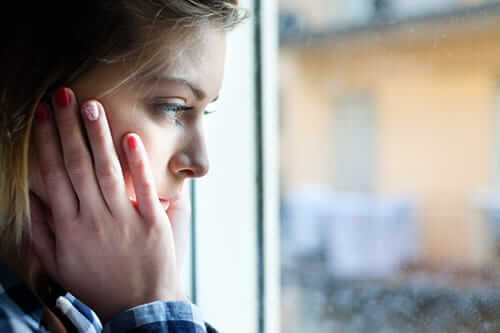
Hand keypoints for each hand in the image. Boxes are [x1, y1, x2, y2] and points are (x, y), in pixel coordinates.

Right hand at [29, 87, 186, 322]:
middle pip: (77, 165)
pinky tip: (129, 138)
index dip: (46, 143)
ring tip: (91, 106)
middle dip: (68, 128)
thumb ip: (43, 231)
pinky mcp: (152, 222)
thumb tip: (33, 198)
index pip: (53, 175)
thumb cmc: (98, 284)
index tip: (41, 114)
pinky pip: (144, 188)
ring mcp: (124, 219)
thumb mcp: (59, 264)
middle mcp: (93, 218)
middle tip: (63, 95)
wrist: (139, 305)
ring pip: (107, 170)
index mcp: (69, 226)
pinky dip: (137, 163)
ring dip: (97, 136)